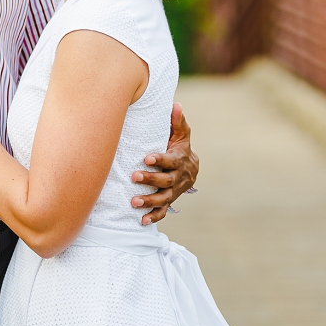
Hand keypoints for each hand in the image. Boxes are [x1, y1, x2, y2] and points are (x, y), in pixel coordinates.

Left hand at [130, 102, 199, 223]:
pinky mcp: (169, 200)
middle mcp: (177, 177)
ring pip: (163, 198)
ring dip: (149, 201)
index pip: (170, 160)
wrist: (191, 168)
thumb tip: (175, 104)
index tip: (147, 157)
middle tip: (134, 176)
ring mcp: (173, 191)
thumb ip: (177, 121)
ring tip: (134, 201)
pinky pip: (163, 211)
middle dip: (150, 179)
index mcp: (179, 160)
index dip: (160, 160)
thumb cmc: (180, 146)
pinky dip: (153, 216)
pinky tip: (141, 221)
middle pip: (165, 181)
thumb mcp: (181, 133)